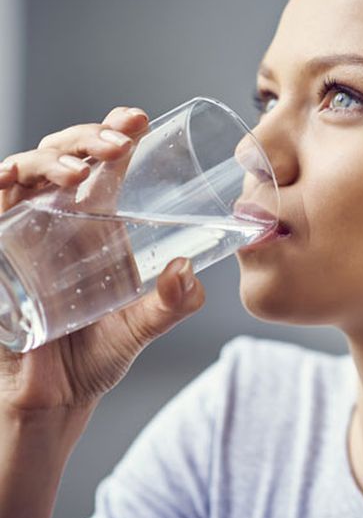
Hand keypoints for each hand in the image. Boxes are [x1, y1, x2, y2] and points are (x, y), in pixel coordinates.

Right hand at [0, 107, 205, 413]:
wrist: (52, 399)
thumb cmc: (94, 358)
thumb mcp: (141, 327)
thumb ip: (171, 304)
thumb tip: (190, 273)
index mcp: (96, 226)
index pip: (103, 166)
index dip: (115, 134)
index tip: (137, 118)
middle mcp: (58, 222)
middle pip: (64, 157)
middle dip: (87, 137)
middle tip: (119, 141)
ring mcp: (23, 235)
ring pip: (23, 173)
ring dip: (47, 158)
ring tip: (77, 167)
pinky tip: (10, 179)